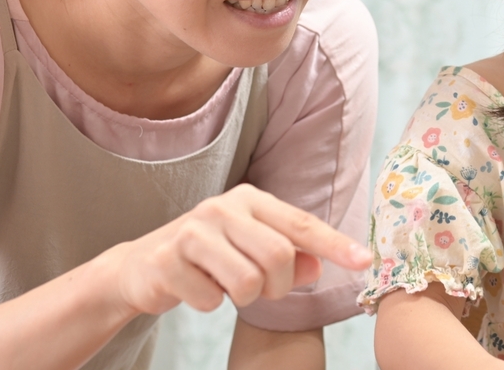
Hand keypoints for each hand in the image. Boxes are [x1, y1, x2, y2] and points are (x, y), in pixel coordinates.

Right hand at [106, 184, 372, 316]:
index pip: (302, 223)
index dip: (335, 245)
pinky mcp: (167, 261)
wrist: (138, 267)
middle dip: (278, 287)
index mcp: (249, 199)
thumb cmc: (208, 257)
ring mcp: (192, 232)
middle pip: (279, 257)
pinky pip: (211, 300)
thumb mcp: (250, 249)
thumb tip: (316, 268)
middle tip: (261, 290)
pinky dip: (209, 304)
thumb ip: (289, 256)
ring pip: (248, 282)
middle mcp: (222, 208)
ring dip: (243, 298)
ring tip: (225, 286)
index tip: (364, 261)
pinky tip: (194, 288)